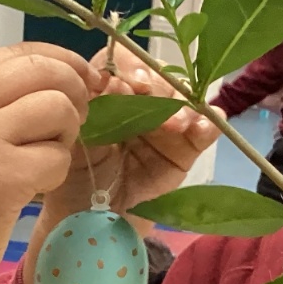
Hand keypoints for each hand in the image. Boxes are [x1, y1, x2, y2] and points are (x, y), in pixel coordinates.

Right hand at [0, 42, 101, 283]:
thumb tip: (65, 75)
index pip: (20, 53)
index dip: (62, 60)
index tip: (83, 79)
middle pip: (45, 73)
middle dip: (74, 93)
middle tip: (73, 122)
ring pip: (58, 110)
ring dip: (65, 136)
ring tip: (45, 158)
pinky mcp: (3, 177)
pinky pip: (58, 157)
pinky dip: (57, 173)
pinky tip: (36, 186)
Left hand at [39, 46, 220, 227]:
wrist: (92, 218)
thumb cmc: (77, 176)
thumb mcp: (74, 139)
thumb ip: (89, 109)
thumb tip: (106, 80)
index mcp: (112, 93)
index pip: (124, 65)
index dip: (127, 69)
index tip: (123, 84)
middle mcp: (143, 102)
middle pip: (159, 77)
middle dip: (156, 85)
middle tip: (148, 96)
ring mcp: (167, 123)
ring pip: (184, 99)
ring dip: (182, 105)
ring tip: (174, 124)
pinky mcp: (187, 147)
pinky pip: (205, 129)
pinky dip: (208, 123)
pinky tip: (203, 126)